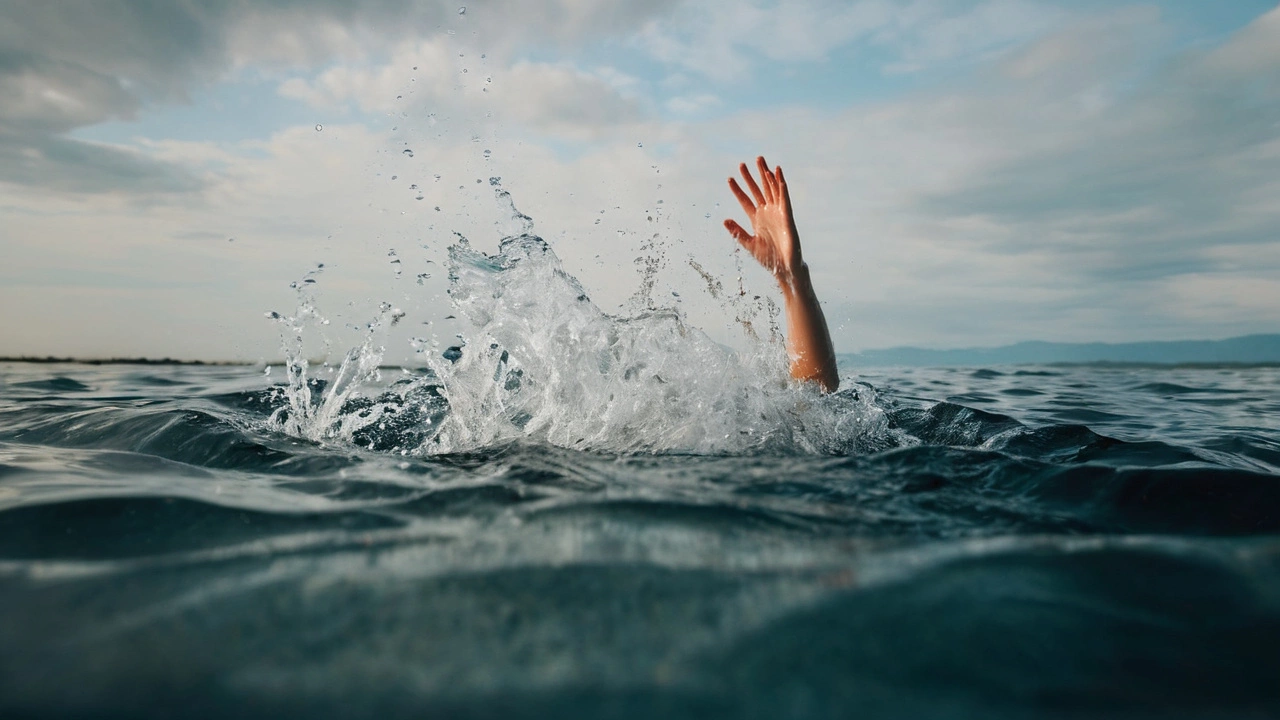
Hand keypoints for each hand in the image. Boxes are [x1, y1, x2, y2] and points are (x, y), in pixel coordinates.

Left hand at [725, 156, 801, 281]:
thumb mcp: (749, 244)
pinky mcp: (787, 217)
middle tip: (743, 164)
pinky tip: (778, 176)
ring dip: (766, 176)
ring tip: (761, 161)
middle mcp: (767, 213)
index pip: (745, 200)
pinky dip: (781, 187)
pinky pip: (784, 199)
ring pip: (771, 190)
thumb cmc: (769, 259)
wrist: (784, 268)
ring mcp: (778, 213)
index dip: (737, 190)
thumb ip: (737, 232)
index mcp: (757, 219)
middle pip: (758, 190)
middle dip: (751, 177)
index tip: (729, 179)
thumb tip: (725, 220)